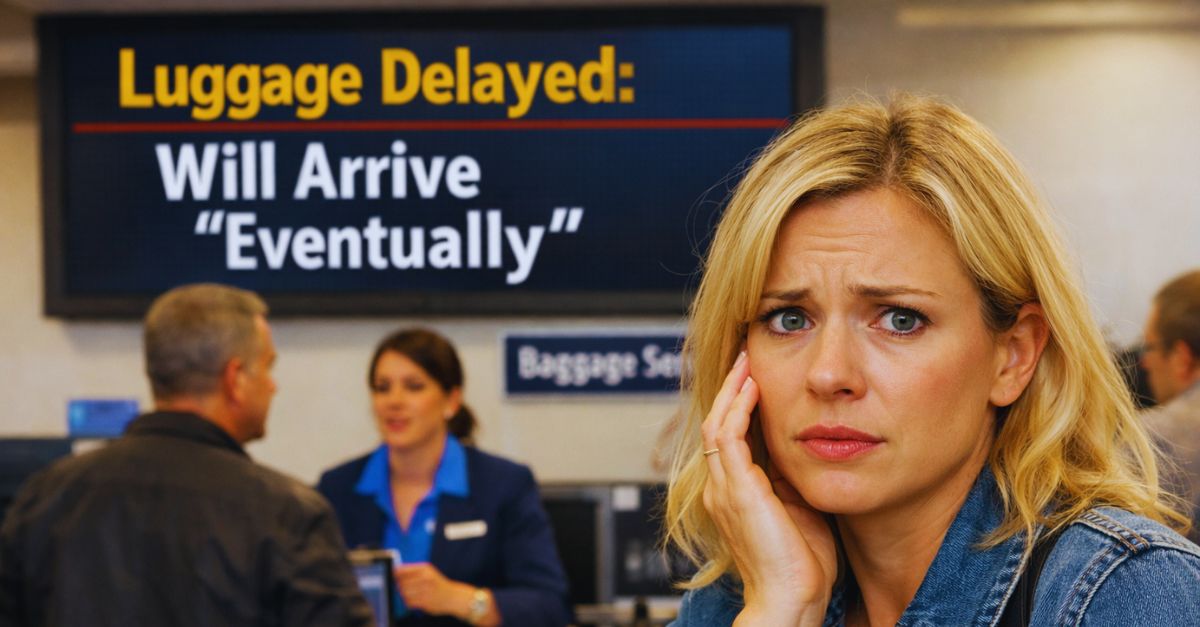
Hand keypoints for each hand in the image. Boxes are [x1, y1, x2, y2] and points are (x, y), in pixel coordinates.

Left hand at [393, 562, 473, 617]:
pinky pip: (408, 602)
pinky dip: (409, 602)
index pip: (402, 570)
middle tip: (405, 587)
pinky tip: (415, 600)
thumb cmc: (438, 584)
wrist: (453, 597)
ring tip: (412, 594)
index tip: (394, 577)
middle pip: (401, 583)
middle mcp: (425, 578)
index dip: (396, 574)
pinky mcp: (425, 601)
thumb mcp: (428, 572)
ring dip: (405, 595)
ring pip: (404, 593)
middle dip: (400, 586)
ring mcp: (425, 590)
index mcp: (425, 569)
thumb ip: (412, 571)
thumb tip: (395, 572)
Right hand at [701, 351, 837, 626]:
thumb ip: (794, 478)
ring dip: (733, 389)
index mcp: (735, 493)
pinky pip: (729, 435)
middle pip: (717, 422)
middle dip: (732, 387)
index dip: (741, 405)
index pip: (731, 436)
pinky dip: (739, 407)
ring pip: (718, 422)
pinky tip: (755, 386)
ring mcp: (724, 487)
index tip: (758, 377)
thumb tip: (808, 447)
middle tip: (747, 356)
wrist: (790, 599)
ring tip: (747, 360)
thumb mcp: (799, 507)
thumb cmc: (801, 566)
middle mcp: (722, 487)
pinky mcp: (735, 488)